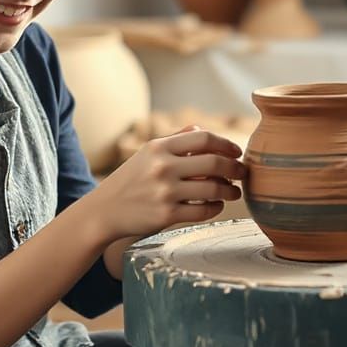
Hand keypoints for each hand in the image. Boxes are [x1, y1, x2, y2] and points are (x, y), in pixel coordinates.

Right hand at [88, 126, 246, 241]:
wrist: (104, 210)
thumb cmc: (130, 180)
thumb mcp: (147, 154)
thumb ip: (175, 141)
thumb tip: (201, 131)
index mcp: (159, 147)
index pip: (203, 139)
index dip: (226, 145)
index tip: (236, 152)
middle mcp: (162, 167)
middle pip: (213, 163)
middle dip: (235, 168)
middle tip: (242, 173)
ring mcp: (164, 192)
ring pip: (212, 189)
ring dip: (229, 190)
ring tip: (233, 192)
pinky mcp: (165, 215)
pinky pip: (202, 211)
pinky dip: (215, 208)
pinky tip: (216, 205)